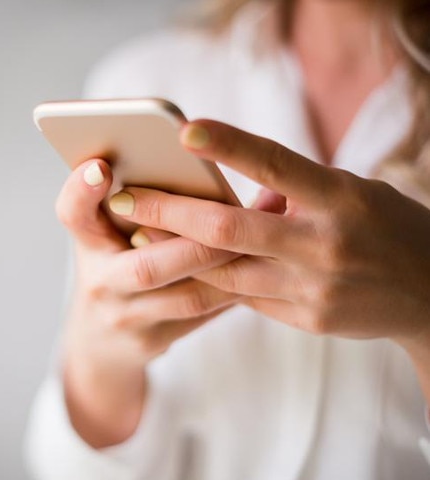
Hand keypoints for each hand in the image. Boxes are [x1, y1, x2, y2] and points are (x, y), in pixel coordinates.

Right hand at [56, 158, 237, 446]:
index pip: (73, 213)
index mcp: (86, 242)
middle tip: (240, 216)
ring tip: (265, 240)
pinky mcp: (151, 342)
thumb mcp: (109, 234)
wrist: (100, 340)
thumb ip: (137, 203)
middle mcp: (99, 283)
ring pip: (188, 297)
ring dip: (231, 268)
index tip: (102, 167)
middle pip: (147, 267)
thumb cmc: (114, 266)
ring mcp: (124, 318)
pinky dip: (234, 290)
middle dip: (199, 244)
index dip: (81, 191)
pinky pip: (202, 315)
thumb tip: (197, 159)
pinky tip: (261, 270)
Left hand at [107, 120, 429, 344]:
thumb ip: (295, 192)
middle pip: (229, 229)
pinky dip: (212, 277)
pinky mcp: (305, 319)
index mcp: (343, 198)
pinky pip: (244, 296)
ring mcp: (314, 289)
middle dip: (168, 211)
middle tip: (122, 197)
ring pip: (224, 271)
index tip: (184, 131)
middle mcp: (325, 245)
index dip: (230, 146)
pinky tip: (182, 264)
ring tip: (136, 231)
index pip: (278, 164)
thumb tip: (235, 193)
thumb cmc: (385, 228)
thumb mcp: (352, 193)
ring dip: (175, 251)